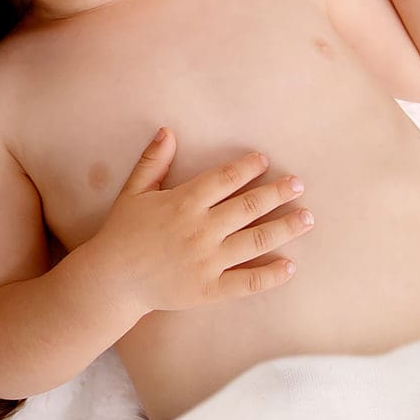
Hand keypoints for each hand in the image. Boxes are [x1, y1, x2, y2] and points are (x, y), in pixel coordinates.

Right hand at [82, 128, 312, 314]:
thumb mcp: (133, 191)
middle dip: (277, 193)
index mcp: (182, 203)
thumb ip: (153, 162)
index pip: (224, 179)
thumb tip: (168, 131)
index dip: (247, 168)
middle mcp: (199, 230)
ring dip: (285, 228)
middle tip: (299, 184)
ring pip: (256, 241)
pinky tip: (290, 266)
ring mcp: (207, 261)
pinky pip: (248, 282)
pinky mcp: (210, 289)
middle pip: (249, 207)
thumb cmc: (123, 232)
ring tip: (307, 218)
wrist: (112, 279)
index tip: (265, 160)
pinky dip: (271, 275)